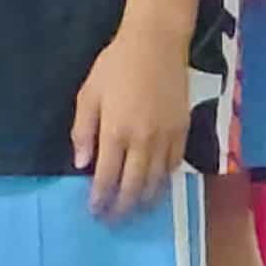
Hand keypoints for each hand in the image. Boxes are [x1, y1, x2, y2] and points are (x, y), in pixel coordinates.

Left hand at [70, 19, 191, 218]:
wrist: (156, 44)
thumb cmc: (116, 65)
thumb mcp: (88, 94)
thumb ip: (83, 131)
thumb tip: (82, 165)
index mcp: (115, 131)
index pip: (107, 177)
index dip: (100, 198)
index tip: (94, 212)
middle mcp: (143, 140)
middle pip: (133, 185)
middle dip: (122, 207)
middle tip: (114, 221)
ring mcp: (166, 137)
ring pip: (157, 180)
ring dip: (145, 200)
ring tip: (135, 212)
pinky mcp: (183, 131)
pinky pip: (174, 165)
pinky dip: (165, 181)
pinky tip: (157, 187)